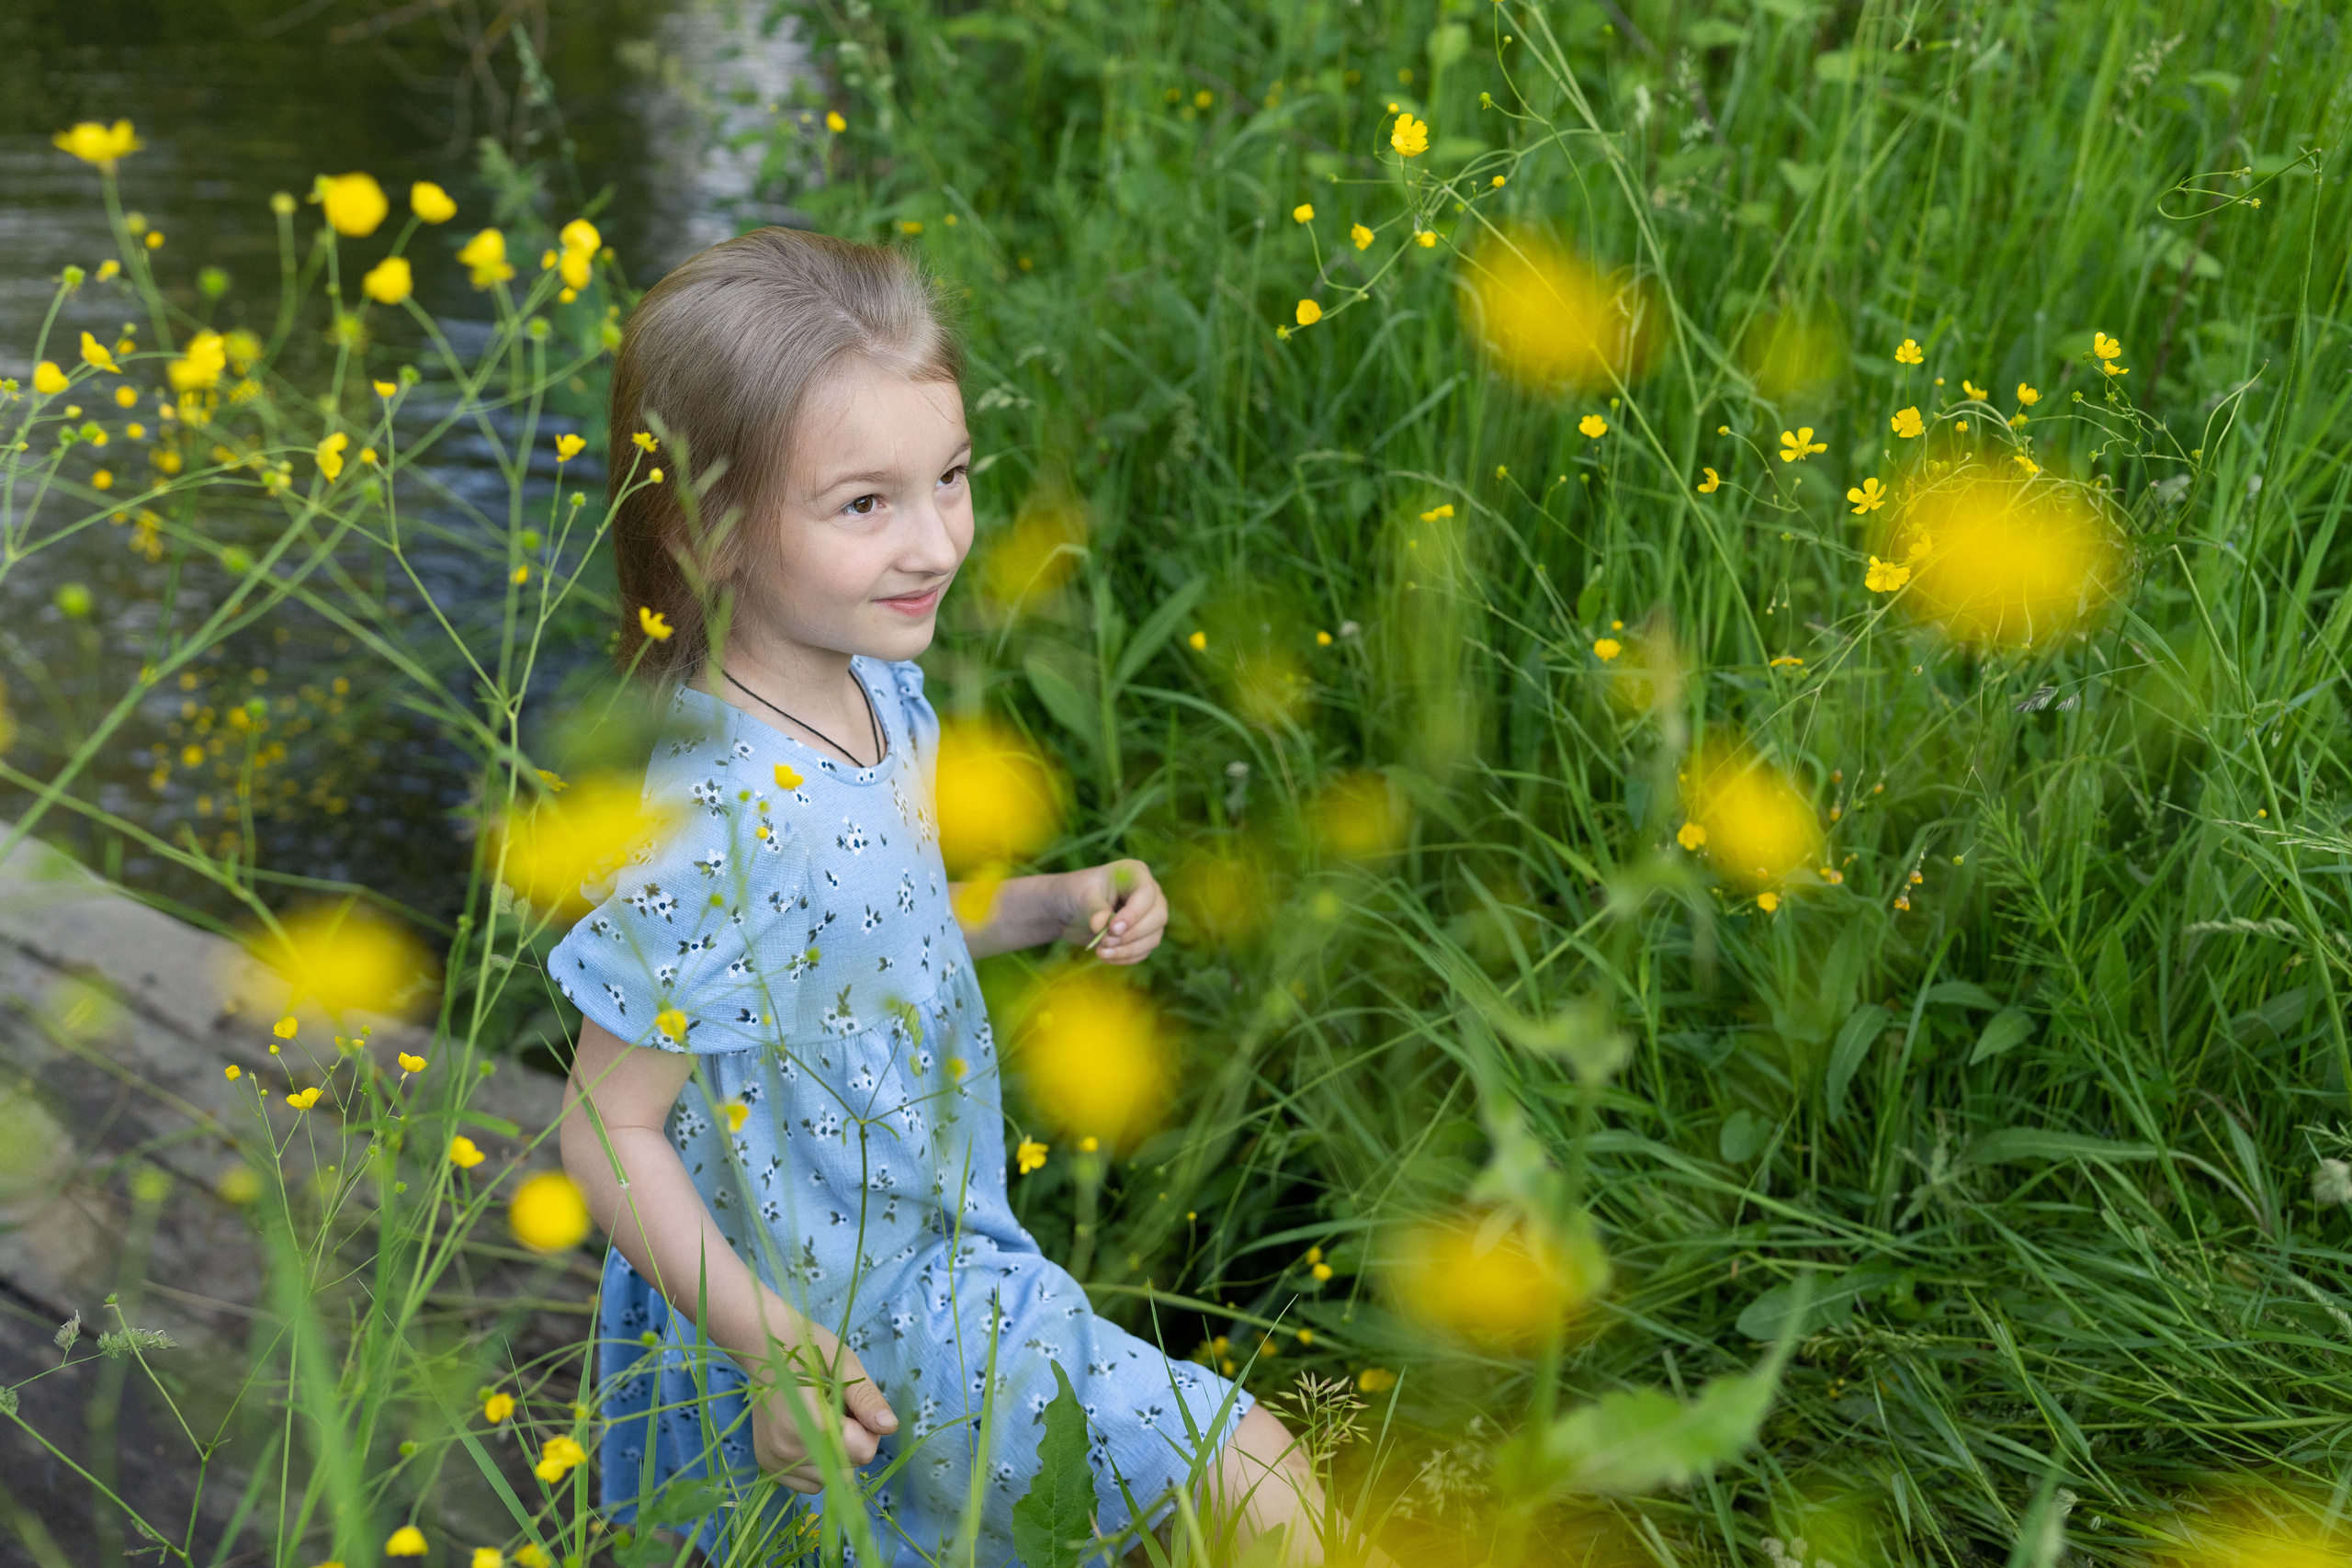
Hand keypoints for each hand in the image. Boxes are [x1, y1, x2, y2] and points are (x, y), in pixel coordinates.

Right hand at [748, 1335, 897, 1493]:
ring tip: (821, 1419)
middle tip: (836, 1409)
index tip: (854, 1406)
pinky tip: (808, 1434)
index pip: (863, 1451)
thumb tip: (889, 1426)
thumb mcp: (845, 1366)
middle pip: (847, 1468)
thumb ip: (867, 1399)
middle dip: (853, 1442)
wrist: (764, 1346)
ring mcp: (774, 1461)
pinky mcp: (767, 1466)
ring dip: (834, 1454)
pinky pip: (808, 1482)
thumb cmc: (808, 1348)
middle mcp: (786, 1450)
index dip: (868, 1429)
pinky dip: (816, 1463)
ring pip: (829, 1478)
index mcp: (807, 1422)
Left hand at [1061, 858, 1166, 964]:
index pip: (1147, 894)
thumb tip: (1102, 925)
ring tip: (1101, 952)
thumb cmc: (1075, 893)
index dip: (1133, 914)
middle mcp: (1148, 894)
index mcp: (1135, 873)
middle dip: (1132, 934)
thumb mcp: (1081, 896)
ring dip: (1128, 949)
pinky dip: (1125, 957)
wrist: (1066, 910)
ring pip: (1153, 937)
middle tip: (1105, 941)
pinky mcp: (1142, 936)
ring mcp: (1148, 916)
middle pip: (1158, 916)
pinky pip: (1143, 951)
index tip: (1112, 929)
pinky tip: (1105, 956)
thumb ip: (1095, 909)